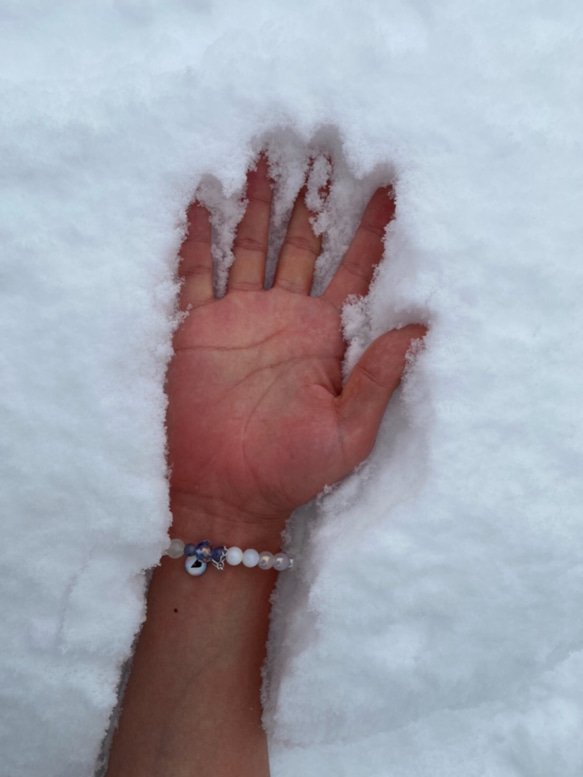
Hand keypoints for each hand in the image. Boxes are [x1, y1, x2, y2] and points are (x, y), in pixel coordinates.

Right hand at [167, 157, 424, 535]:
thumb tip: (421, 328)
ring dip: (258, 203)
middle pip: (302, 241)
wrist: (227, 493)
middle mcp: (284, 315)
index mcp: (323, 335)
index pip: (354, 268)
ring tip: (266, 155)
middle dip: (312, 197)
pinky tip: (203, 198)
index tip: (390, 185)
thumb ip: (377, 377)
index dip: (371, 228)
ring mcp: (238, 316)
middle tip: (322, 145)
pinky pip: (195, 272)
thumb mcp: (348, 432)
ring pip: (251, 244)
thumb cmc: (292, 471)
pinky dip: (197, 236)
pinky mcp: (197, 327)